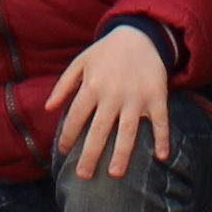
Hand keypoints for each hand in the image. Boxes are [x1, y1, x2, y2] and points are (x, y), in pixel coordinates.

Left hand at [47, 25, 175, 179]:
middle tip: (84, 176)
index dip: (68, 136)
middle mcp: (113, 94)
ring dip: (122, 153)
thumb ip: (64, 85)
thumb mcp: (81, 62)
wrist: (139, 35)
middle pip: (100, 129)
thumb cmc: (106, 52)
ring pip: (128, 130)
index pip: (76, 117)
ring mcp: (136, 97)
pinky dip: (163, 138)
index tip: (64, 152)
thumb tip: (48, 109)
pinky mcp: (156, 96)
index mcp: (92, 85)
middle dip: (91, 154)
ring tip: (115, 174)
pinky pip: (161, 121)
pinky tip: (161, 157)